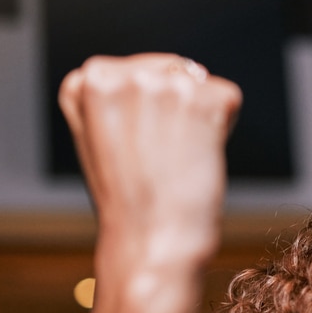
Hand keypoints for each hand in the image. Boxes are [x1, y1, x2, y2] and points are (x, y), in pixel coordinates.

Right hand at [59, 54, 240, 312]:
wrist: (152, 245)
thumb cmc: (127, 202)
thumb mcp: (99, 139)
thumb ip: (118, 98)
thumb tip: (178, 67)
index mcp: (85, 81)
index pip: (129, 71)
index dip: (141, 111)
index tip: (132, 147)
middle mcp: (120, 75)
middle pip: (168, 68)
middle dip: (173, 106)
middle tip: (159, 157)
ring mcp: (162, 84)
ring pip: (198, 81)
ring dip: (198, 116)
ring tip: (177, 158)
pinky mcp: (202, 98)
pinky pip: (226, 96)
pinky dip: (223, 125)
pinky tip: (199, 157)